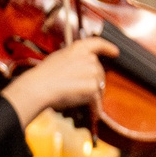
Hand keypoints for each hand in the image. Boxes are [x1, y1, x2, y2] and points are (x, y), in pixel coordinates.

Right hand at [2, 36, 116, 130]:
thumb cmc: (44, 76)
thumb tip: (80, 67)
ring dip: (93, 94)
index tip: (115, 52)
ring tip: (79, 100)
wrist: (39, 87)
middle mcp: (89, 58)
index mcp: (79, 48)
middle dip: (93, 81)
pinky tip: (92, 113)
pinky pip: (97, 100)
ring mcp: (93, 72)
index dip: (108, 48)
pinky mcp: (93, 87)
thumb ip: (73, 59)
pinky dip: (95, 108)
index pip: (98, 43)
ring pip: (99, 86)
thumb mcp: (59, 58)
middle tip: (79, 90)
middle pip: (99, 71)